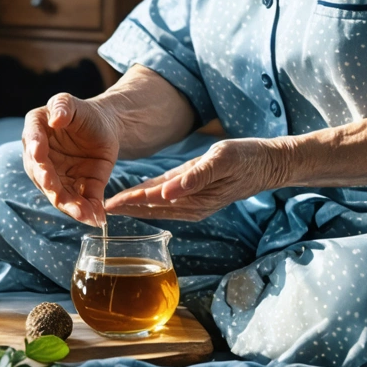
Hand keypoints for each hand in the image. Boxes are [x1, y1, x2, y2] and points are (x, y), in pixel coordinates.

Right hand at [21, 93, 120, 225]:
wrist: (105, 128)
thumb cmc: (84, 113)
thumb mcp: (73, 104)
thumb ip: (63, 107)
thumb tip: (56, 120)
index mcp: (35, 131)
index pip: (32, 140)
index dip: (35, 148)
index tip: (39, 154)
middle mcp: (40, 159)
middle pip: (42, 174)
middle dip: (51, 185)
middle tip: (57, 193)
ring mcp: (56, 176)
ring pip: (58, 194)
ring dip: (70, 206)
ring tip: (83, 214)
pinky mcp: (75, 188)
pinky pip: (79, 202)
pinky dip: (87, 211)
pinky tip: (96, 218)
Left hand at [105, 138, 288, 221]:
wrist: (270, 164)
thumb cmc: (247, 158)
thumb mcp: (221, 160)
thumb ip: (194, 177)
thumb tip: (166, 192)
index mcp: (194, 199)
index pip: (153, 201)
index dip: (129, 201)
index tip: (107, 203)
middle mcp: (193, 207)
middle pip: (151, 208)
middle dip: (126, 207)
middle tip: (97, 205)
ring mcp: (196, 204)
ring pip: (158, 206)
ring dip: (136, 205)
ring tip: (113, 203)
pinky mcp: (199, 197)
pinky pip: (170, 201)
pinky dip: (151, 199)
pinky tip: (141, 195)